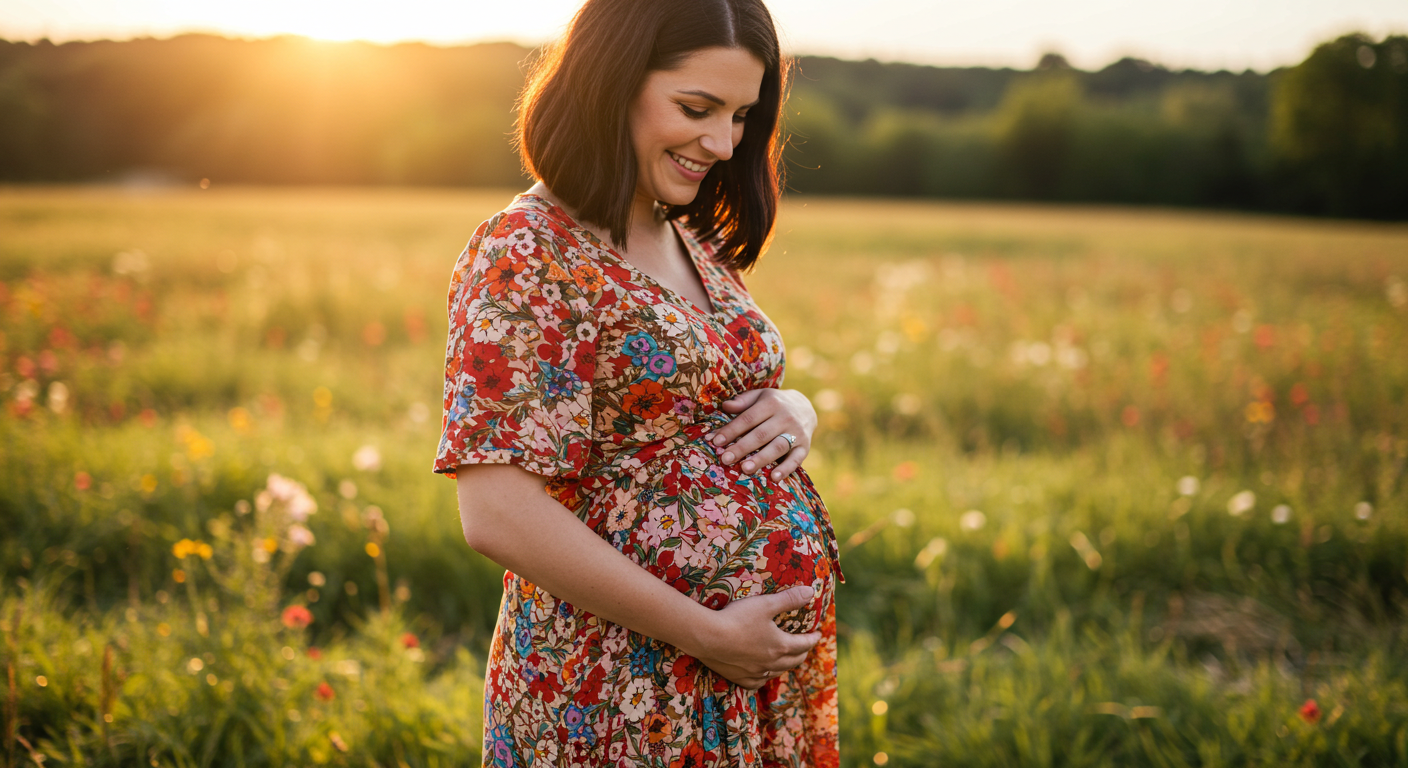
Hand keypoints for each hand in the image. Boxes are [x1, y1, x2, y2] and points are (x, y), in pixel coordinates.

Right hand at [686, 586, 821, 689]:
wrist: (708, 637)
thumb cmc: (738, 618)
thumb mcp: (766, 603)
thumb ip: (789, 598)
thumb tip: (811, 592)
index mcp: (780, 645)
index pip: (803, 644)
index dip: (812, 638)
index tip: (817, 634)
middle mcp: (771, 663)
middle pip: (793, 661)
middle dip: (802, 653)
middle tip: (804, 647)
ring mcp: (755, 672)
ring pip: (777, 672)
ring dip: (785, 666)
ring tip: (786, 659)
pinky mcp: (739, 677)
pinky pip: (757, 682)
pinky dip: (764, 678)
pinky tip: (762, 675)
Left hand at [709, 388, 816, 480]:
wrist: (806, 408)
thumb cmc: (774, 404)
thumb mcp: (760, 396)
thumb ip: (743, 401)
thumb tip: (725, 406)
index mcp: (771, 403)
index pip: (748, 418)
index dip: (732, 430)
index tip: (716, 441)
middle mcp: (786, 417)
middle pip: (761, 434)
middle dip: (742, 447)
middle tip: (725, 459)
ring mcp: (797, 433)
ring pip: (777, 447)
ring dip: (761, 459)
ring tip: (745, 469)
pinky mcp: (805, 447)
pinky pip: (796, 459)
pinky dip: (786, 469)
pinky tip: (774, 477)